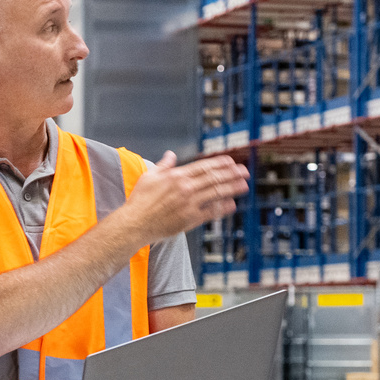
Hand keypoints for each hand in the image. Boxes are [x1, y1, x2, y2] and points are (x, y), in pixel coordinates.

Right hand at [122, 152, 248, 244]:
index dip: (220, 164)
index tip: (231, 162)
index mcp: (176, 176)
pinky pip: (211, 212)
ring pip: (216, 193)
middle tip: (244, 172)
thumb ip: (164, 165)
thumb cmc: (140, 201)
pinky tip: (232, 204)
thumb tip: (170, 155)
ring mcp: (189, 203)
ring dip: (232, 188)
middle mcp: (185, 188)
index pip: (203, 166)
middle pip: (214, 178)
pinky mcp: (190, 219)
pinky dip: (222, 208)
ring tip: (244, 185)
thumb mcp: (149, 176)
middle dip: (231, 174)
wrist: (135, 223)